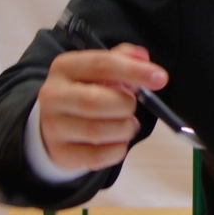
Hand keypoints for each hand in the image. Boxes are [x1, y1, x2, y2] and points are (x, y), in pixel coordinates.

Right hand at [37, 44, 165, 170]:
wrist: (54, 122)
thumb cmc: (85, 91)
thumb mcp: (98, 69)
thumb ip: (122, 58)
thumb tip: (142, 57)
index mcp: (64, 67)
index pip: (101, 65)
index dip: (133, 71)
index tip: (160, 78)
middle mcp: (53, 96)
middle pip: (95, 102)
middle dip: (125, 105)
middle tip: (132, 106)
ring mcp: (53, 127)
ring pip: (97, 132)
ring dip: (124, 128)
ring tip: (127, 123)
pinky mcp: (61, 153)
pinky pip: (97, 157)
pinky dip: (118, 149)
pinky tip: (119, 141)